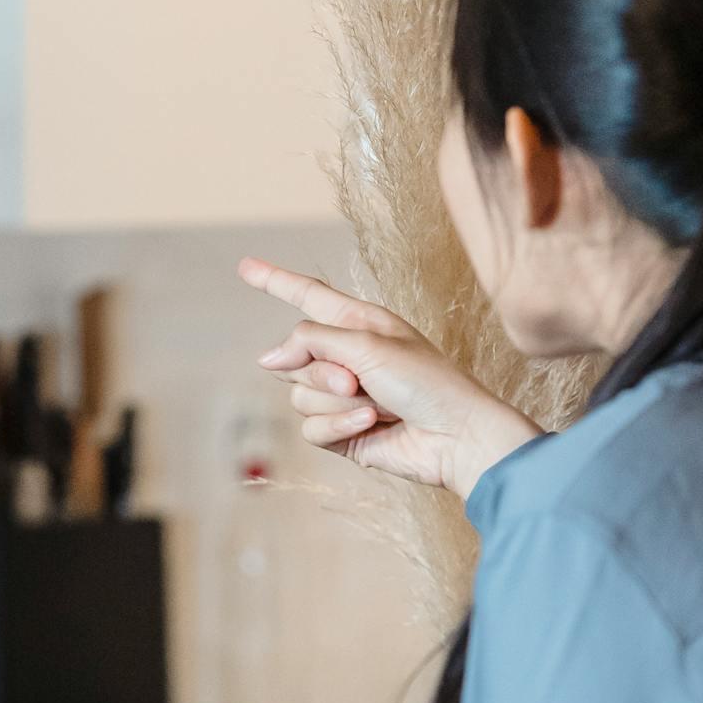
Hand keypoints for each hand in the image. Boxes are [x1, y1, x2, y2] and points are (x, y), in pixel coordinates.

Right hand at [241, 259, 539, 501]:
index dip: (275, 280)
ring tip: (376, 405)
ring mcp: (342, 396)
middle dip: (320, 371)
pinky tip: (371, 425)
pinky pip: (312, 428)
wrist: (457, 436)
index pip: (307, 296)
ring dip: (335, 402)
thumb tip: (267, 358)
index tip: (245, 266)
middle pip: (294, 357)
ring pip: (300, 396)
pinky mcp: (342, 432)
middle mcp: (346, 357)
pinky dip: (339, 427)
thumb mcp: (367, 344)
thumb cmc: (427, 381)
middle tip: (357, 379)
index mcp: (357, 323)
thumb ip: (311, 340)